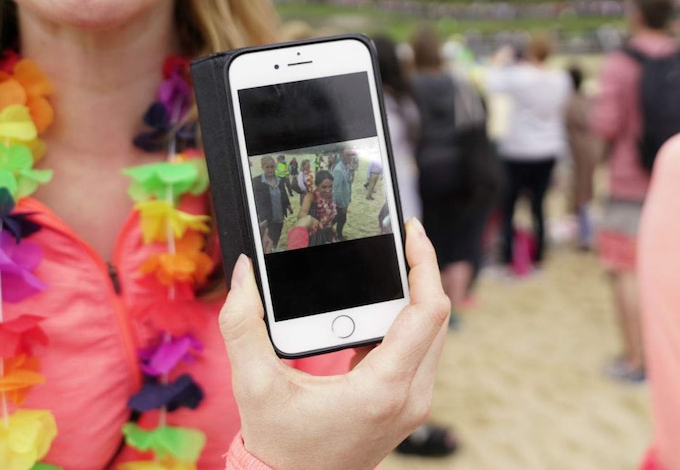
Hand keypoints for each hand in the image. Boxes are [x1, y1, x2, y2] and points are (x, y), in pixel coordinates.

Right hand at [219, 218, 449, 469]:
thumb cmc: (279, 446)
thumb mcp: (253, 385)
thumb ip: (243, 326)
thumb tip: (243, 274)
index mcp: (384, 388)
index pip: (428, 312)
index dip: (425, 264)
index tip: (412, 233)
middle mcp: (410, 396)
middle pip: (437, 318)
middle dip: (423, 273)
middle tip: (402, 240)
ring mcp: (412, 403)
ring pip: (433, 335)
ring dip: (418, 298)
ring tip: (394, 264)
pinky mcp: (405, 404)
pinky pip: (420, 352)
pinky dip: (407, 323)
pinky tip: (379, 307)